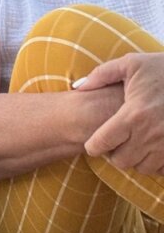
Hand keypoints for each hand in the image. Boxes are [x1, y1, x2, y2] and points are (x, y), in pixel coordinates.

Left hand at [76, 52, 163, 173]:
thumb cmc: (163, 68)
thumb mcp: (131, 64)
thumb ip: (101, 75)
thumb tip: (78, 87)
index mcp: (134, 114)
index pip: (103, 142)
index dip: (94, 146)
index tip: (93, 144)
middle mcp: (150, 134)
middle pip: (120, 161)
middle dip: (113, 154)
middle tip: (115, 143)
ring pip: (141, 168)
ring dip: (134, 159)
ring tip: (133, 144)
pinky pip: (162, 169)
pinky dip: (154, 163)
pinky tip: (152, 147)